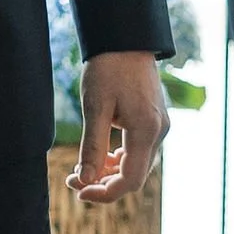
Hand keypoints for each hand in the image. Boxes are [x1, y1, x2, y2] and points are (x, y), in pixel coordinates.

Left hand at [70, 51, 164, 202]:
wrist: (126, 40)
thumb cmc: (108, 69)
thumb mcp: (95, 107)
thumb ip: (92, 146)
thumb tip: (85, 179)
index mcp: (146, 131)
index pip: (129, 181)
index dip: (103, 193)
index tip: (78, 190)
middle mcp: (159, 132)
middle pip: (134, 177)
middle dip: (103, 184)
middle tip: (73, 179)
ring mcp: (160, 127)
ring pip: (137, 165)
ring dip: (110, 172)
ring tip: (82, 168)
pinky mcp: (155, 121)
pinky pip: (139, 151)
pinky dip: (119, 159)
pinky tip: (100, 155)